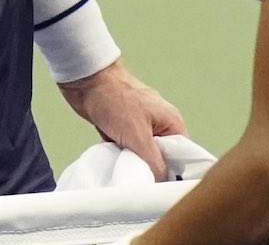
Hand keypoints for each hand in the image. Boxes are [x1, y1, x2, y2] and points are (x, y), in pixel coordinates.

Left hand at [59, 60, 187, 180]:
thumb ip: (154, 162)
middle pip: (161, 156)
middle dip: (150, 168)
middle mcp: (158, 124)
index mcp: (171, 121)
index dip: (175, 171)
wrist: (86, 80)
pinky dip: (120, 155)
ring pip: (141, 154)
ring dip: (132, 162)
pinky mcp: (122, 127)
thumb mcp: (139, 137)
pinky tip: (113, 161)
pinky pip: (126, 149)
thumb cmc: (115, 100)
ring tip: (124, 169)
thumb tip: (163, 180)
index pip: (183, 154)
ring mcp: (139, 125)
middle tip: (141, 179)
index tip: (164, 186)